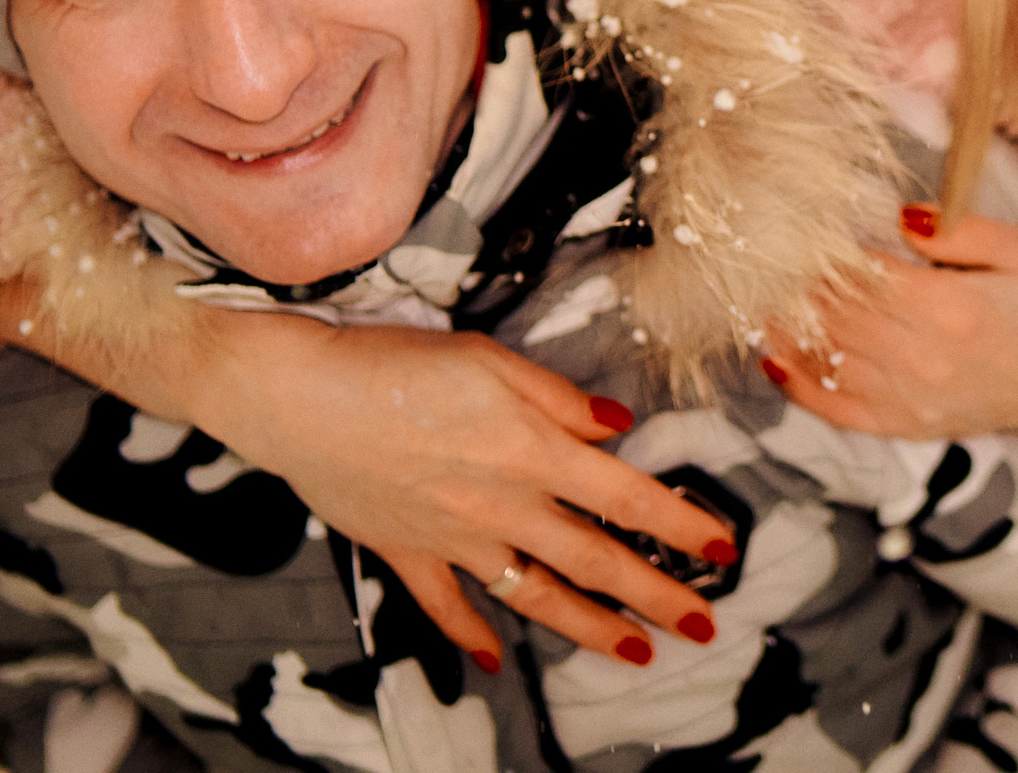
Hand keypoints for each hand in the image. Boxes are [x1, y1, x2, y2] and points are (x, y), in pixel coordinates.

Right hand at [0, 282, 731, 670]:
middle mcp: (499, 506)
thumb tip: (617, 428)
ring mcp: (451, 538)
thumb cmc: (391, 361)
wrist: (294, 394)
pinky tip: (493, 658)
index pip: (626, 498)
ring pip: (535, 595)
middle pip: (594, 561)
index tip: (724, 551)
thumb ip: (557, 400)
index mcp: (531, 452)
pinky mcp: (403, 550)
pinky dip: (470, 635)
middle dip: (655, 596)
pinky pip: (445, 604)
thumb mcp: (489, 359)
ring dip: (590, 629)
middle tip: (703, 625)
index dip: (681, 527)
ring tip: (637, 653)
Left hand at [761, 210, 1017, 461]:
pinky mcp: (905, 426)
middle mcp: (925, 357)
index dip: (823, 252)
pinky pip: (838, 409)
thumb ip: (965, 230)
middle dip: (796, 286)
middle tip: (760, 257)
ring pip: (827, 359)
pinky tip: (772, 357)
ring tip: (754, 296)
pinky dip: (799, 386)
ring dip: (786, 328)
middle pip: (836, 316)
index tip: (793, 229)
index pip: (865, 275)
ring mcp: (911, 399)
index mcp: (953, 307)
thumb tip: (902, 217)